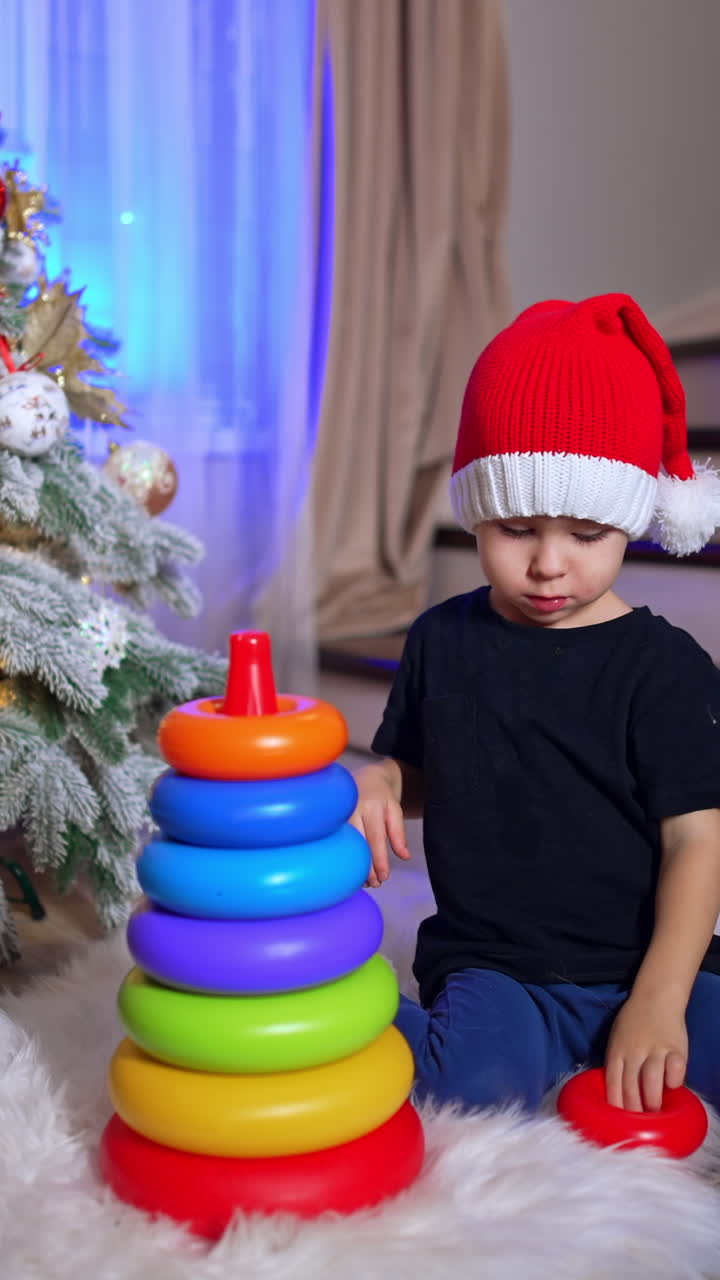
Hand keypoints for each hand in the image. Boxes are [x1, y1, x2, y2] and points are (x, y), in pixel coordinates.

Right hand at [349, 762, 411, 887]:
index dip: (379, 860)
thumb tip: (405, 856)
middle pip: (358, 845)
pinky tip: (351, 869)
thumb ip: (398, 833)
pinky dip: (345, 857)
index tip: (384, 876)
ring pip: (345, 845)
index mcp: (370, 807)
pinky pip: (338, 842)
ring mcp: (338, 815)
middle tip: (376, 884)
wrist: (364, 775)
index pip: (375, 838)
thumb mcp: (394, 810)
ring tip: (365, 881)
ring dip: (354, 865)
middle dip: (366, 867)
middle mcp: (351, 811)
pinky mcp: (331, 820)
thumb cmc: (382, 796)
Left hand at [604, 993, 687, 1111]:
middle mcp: (633, 1051)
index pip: (613, 1083)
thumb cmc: (633, 1022)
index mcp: (616, 1051)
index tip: (618, 1121)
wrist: (655, 997)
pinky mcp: (675, 1047)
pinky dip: (674, 1079)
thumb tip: (617, 1093)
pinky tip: (672, 1086)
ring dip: (652, 1100)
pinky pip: (675, 1068)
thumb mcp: (617, 1039)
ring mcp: (655, 1049)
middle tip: (639, 1124)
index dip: (615, 1104)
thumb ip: (618, 1062)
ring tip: (655, 1111)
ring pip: (651, 1080)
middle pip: (630, 1086)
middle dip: (634, 1109)